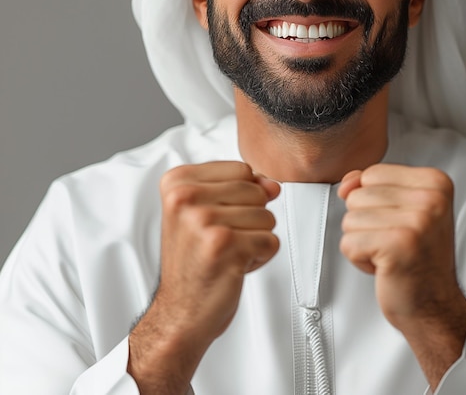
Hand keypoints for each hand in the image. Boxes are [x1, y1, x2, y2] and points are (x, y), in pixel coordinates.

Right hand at [128, 161, 279, 393]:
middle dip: (250, 219)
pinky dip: (260, 258)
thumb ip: (240, 187)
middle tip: (219, 241)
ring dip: (255, 239)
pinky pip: (271, 241)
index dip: (240, 196)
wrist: (180, 312)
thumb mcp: (207, 211)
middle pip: (257, 191)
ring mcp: (204, 221)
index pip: (242, 169)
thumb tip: (272, 184)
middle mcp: (185, 198)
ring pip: (267, 216)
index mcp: (177, 182)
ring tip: (226, 253)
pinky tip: (233, 266)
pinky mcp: (225, 246)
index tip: (215, 218)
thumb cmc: (193, 261)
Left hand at [338, 164, 465, 388]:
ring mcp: (417, 221)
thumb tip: (347, 183)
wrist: (435, 306)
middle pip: (359, 195)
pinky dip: (359, 260)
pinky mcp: (398, 245)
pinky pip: (349, 243)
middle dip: (367, 223)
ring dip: (363, 242)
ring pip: (350, 218)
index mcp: (436, 182)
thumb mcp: (402, 208)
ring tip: (390, 254)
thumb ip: (372, 185)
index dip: (375, 202)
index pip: (373, 173)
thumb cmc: (418, 258)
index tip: (400, 223)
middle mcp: (431, 198)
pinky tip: (384, 267)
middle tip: (396, 242)